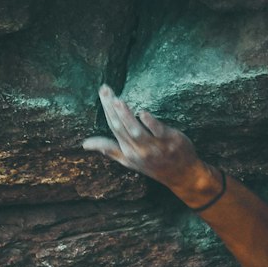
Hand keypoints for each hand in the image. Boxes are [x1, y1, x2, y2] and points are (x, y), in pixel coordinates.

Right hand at [83, 87, 207, 192]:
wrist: (182, 176)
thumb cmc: (154, 166)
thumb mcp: (129, 161)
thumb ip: (109, 149)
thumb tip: (85, 144)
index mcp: (128, 152)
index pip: (114, 127)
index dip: (107, 110)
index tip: (102, 92)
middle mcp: (138, 150)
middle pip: (121, 127)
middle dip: (111, 108)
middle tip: (105, 89)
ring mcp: (154, 147)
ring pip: (136, 131)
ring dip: (126, 116)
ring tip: (117, 100)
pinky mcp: (169, 142)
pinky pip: (158, 132)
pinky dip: (150, 123)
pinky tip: (143, 112)